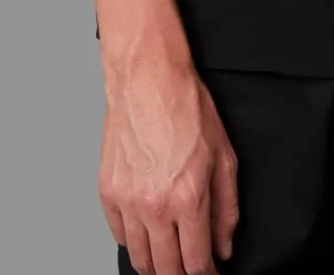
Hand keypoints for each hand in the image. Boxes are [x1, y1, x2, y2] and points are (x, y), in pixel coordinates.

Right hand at [98, 43, 239, 274]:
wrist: (147, 77)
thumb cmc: (185, 106)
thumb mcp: (224, 155)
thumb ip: (226, 207)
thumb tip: (223, 244)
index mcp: (188, 198)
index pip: (196, 263)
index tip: (212, 274)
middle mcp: (154, 206)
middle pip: (166, 269)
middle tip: (191, 269)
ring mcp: (127, 201)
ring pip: (139, 258)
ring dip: (156, 265)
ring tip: (169, 259)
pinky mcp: (107, 191)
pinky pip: (119, 235)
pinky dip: (133, 241)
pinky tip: (146, 233)